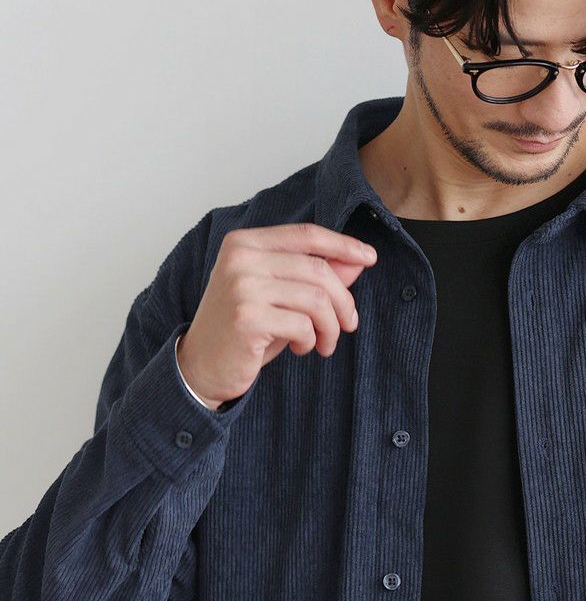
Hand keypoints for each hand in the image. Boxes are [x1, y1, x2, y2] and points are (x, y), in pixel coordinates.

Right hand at [176, 221, 378, 408]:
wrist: (201, 366)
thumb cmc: (244, 329)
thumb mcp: (282, 297)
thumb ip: (314, 276)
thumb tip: (356, 262)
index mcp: (245, 243)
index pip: (306, 234)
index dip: (343, 245)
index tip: (369, 258)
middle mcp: (241, 258)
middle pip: (318, 269)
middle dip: (343, 301)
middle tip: (349, 324)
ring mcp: (242, 286)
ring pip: (316, 299)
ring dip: (330, 326)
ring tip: (324, 343)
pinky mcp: (247, 317)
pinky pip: (303, 325)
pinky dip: (311, 340)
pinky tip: (299, 348)